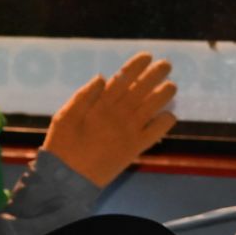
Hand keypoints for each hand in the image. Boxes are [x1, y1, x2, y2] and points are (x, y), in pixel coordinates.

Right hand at [41, 53, 177, 186]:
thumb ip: (83, 96)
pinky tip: (169, 115)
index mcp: (101, 105)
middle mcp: (119, 115)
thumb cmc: (63, 146)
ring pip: (153, 107)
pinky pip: (156, 132)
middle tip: (166, 64)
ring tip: (172, 86)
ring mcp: (130, 131)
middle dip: (155, 75)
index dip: (136, 67)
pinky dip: (164, 122)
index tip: (147, 56)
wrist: (69, 178)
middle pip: (141, 90)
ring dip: (164, 95)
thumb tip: (102, 77)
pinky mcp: (136, 148)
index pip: (122, 79)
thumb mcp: (64, 116)